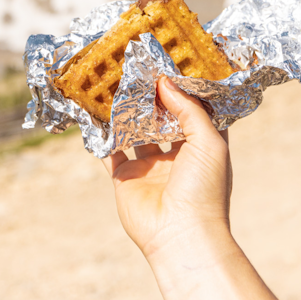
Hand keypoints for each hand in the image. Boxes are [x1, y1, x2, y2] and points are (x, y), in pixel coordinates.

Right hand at [102, 76, 231, 260]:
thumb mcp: (209, 141)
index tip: (171, 65)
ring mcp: (148, 166)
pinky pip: (108, 151)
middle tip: (137, 69)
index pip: (193, 111)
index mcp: (202, 146)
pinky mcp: (124, 177)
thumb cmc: (204, 190)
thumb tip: (164, 82)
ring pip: (133, 131)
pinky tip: (91, 112)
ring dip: (124, 111)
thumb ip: (188, 109)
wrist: (180, 234)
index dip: (183, 90)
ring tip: (114, 84)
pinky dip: (100, 134)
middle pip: (160, 118)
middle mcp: (176, 155)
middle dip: (150, 97)